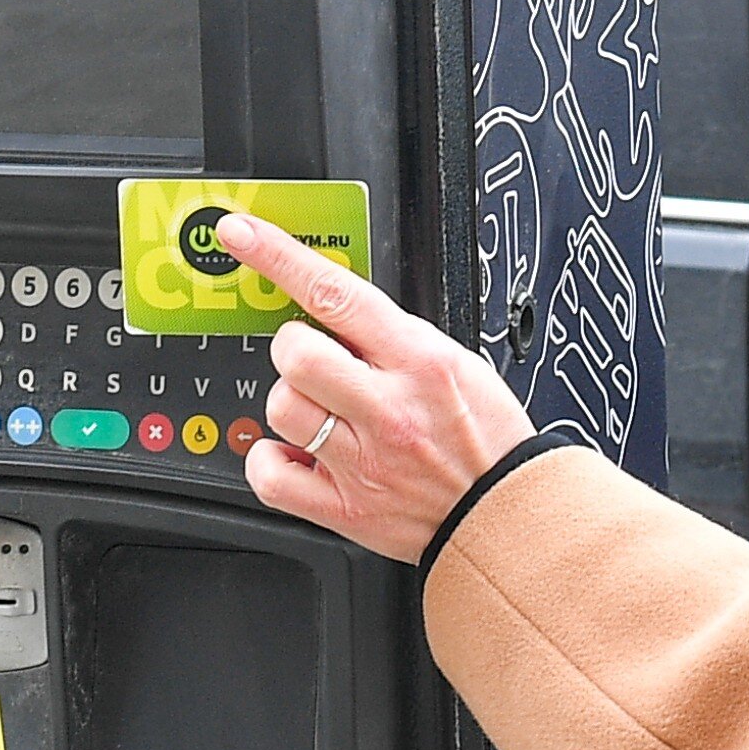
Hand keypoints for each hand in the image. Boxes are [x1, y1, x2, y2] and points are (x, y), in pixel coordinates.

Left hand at [216, 211, 539, 566]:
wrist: (507, 515)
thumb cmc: (486, 438)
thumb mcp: (455, 362)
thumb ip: (392, 337)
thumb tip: (331, 308)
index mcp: (420, 361)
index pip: (335, 293)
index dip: (277, 256)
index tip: (241, 234)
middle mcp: (388, 409)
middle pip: (295, 354)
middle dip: (294, 349)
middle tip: (316, 362)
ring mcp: (363, 462)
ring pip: (281, 408)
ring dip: (289, 402)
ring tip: (321, 412)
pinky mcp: (344, 509)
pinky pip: (271, 474)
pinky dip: (272, 461)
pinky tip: (300, 455)